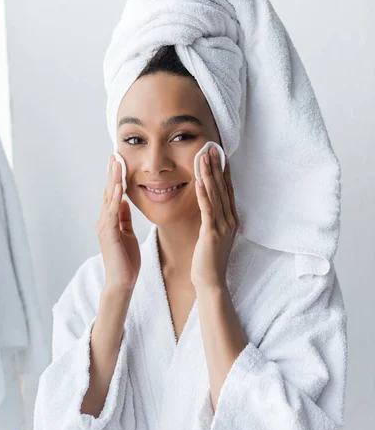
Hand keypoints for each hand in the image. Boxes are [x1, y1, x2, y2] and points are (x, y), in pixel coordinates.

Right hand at [96, 155, 140, 292]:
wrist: (122, 282)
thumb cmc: (126, 260)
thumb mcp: (127, 234)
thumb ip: (123, 218)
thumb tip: (123, 201)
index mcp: (110, 220)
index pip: (112, 194)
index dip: (116, 177)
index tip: (119, 161)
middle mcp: (104, 221)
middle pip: (108, 191)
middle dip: (112, 173)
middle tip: (115, 154)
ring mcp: (104, 227)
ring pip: (109, 198)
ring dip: (113, 180)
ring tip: (116, 163)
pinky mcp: (109, 234)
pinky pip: (112, 212)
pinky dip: (115, 197)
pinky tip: (119, 186)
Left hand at [191, 146, 240, 288]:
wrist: (211, 282)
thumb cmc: (209, 260)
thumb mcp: (213, 235)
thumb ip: (213, 220)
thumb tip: (208, 206)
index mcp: (230, 220)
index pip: (227, 190)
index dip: (223, 172)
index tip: (218, 155)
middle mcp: (229, 220)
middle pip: (223, 188)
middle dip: (216, 167)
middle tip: (212, 147)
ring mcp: (222, 226)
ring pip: (215, 195)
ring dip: (209, 174)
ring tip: (204, 157)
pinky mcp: (211, 233)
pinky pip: (207, 209)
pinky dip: (203, 193)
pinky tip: (199, 181)